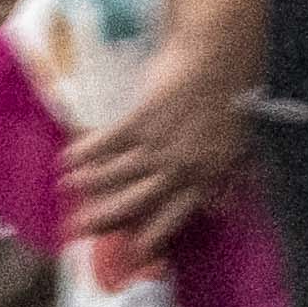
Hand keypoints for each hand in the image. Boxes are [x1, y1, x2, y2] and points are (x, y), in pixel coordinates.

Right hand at [59, 32, 256, 273]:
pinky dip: (86, 151)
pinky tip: (68, 157)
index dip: (151, 236)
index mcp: (207, 177)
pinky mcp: (141, 118)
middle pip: (137, 201)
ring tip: (67, 189)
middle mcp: (181, 168)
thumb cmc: (234, 92)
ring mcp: (159, 144)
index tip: (131, 253)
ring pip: (118, 173)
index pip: (175, 216)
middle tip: (79, 230)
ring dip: (90, 183)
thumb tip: (219, 208)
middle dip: (105, 218)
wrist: (218, 53)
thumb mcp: (240, 144)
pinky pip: (108, 142)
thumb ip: (227, 179)